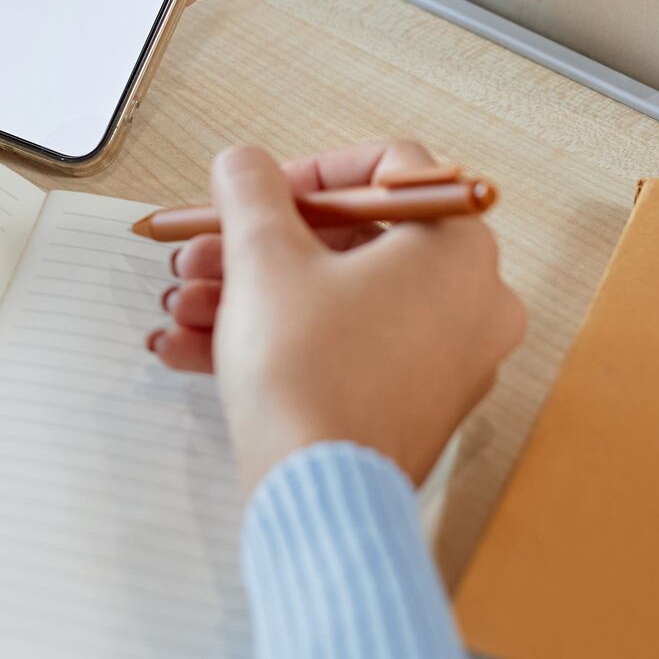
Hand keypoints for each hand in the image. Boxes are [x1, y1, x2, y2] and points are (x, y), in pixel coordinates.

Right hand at [149, 141, 524, 495]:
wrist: (316, 493)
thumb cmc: (307, 374)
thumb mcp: (264, 257)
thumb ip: (252, 190)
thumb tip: (245, 164)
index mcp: (457, 248)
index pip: (390, 170)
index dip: (309, 172)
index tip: (257, 195)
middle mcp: (472, 301)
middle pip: (352, 241)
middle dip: (259, 246)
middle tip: (203, 254)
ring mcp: (448, 360)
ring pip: (336, 300)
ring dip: (252, 295)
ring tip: (186, 306)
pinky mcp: (414, 405)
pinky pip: (342, 349)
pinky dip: (277, 341)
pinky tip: (195, 348)